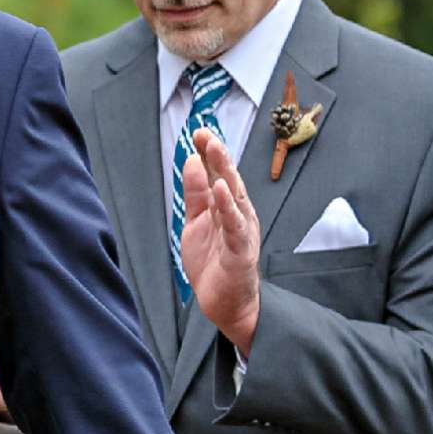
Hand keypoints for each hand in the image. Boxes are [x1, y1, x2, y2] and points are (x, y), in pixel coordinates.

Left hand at [180, 129, 260, 352]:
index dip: (209, 153)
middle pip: (229, 180)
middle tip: (207, 133)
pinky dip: (229, 207)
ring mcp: (242, 232)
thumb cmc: (213, 261)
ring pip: (235, 198)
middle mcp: (238, 215)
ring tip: (216, 151)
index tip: (198, 130)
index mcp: (227, 207)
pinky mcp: (241, 252)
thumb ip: (196, 194)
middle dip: (218, 156)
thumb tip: (190, 160)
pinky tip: (222, 190)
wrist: (224, 303)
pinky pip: (235, 226)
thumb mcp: (197, 221)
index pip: (218, 174)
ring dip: (225, 173)